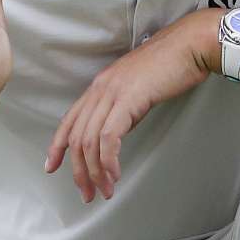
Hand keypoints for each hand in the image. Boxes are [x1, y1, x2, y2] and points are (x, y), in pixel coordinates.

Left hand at [44, 9, 220, 201]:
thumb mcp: (137, 89)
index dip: (57, 146)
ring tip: (105, 190)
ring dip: (96, 172)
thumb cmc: (170, 66)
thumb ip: (122, 109)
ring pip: (89, 141)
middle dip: (79, 171)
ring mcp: (112, 93)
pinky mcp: (127, 99)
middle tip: (88, 194)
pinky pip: (108, 137)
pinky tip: (115, 173)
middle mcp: (100, 89)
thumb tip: (116, 134)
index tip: (51, 167)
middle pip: (76, 137)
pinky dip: (109, 160)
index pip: (69, 120)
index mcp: (100, 86)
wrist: (188, 46)